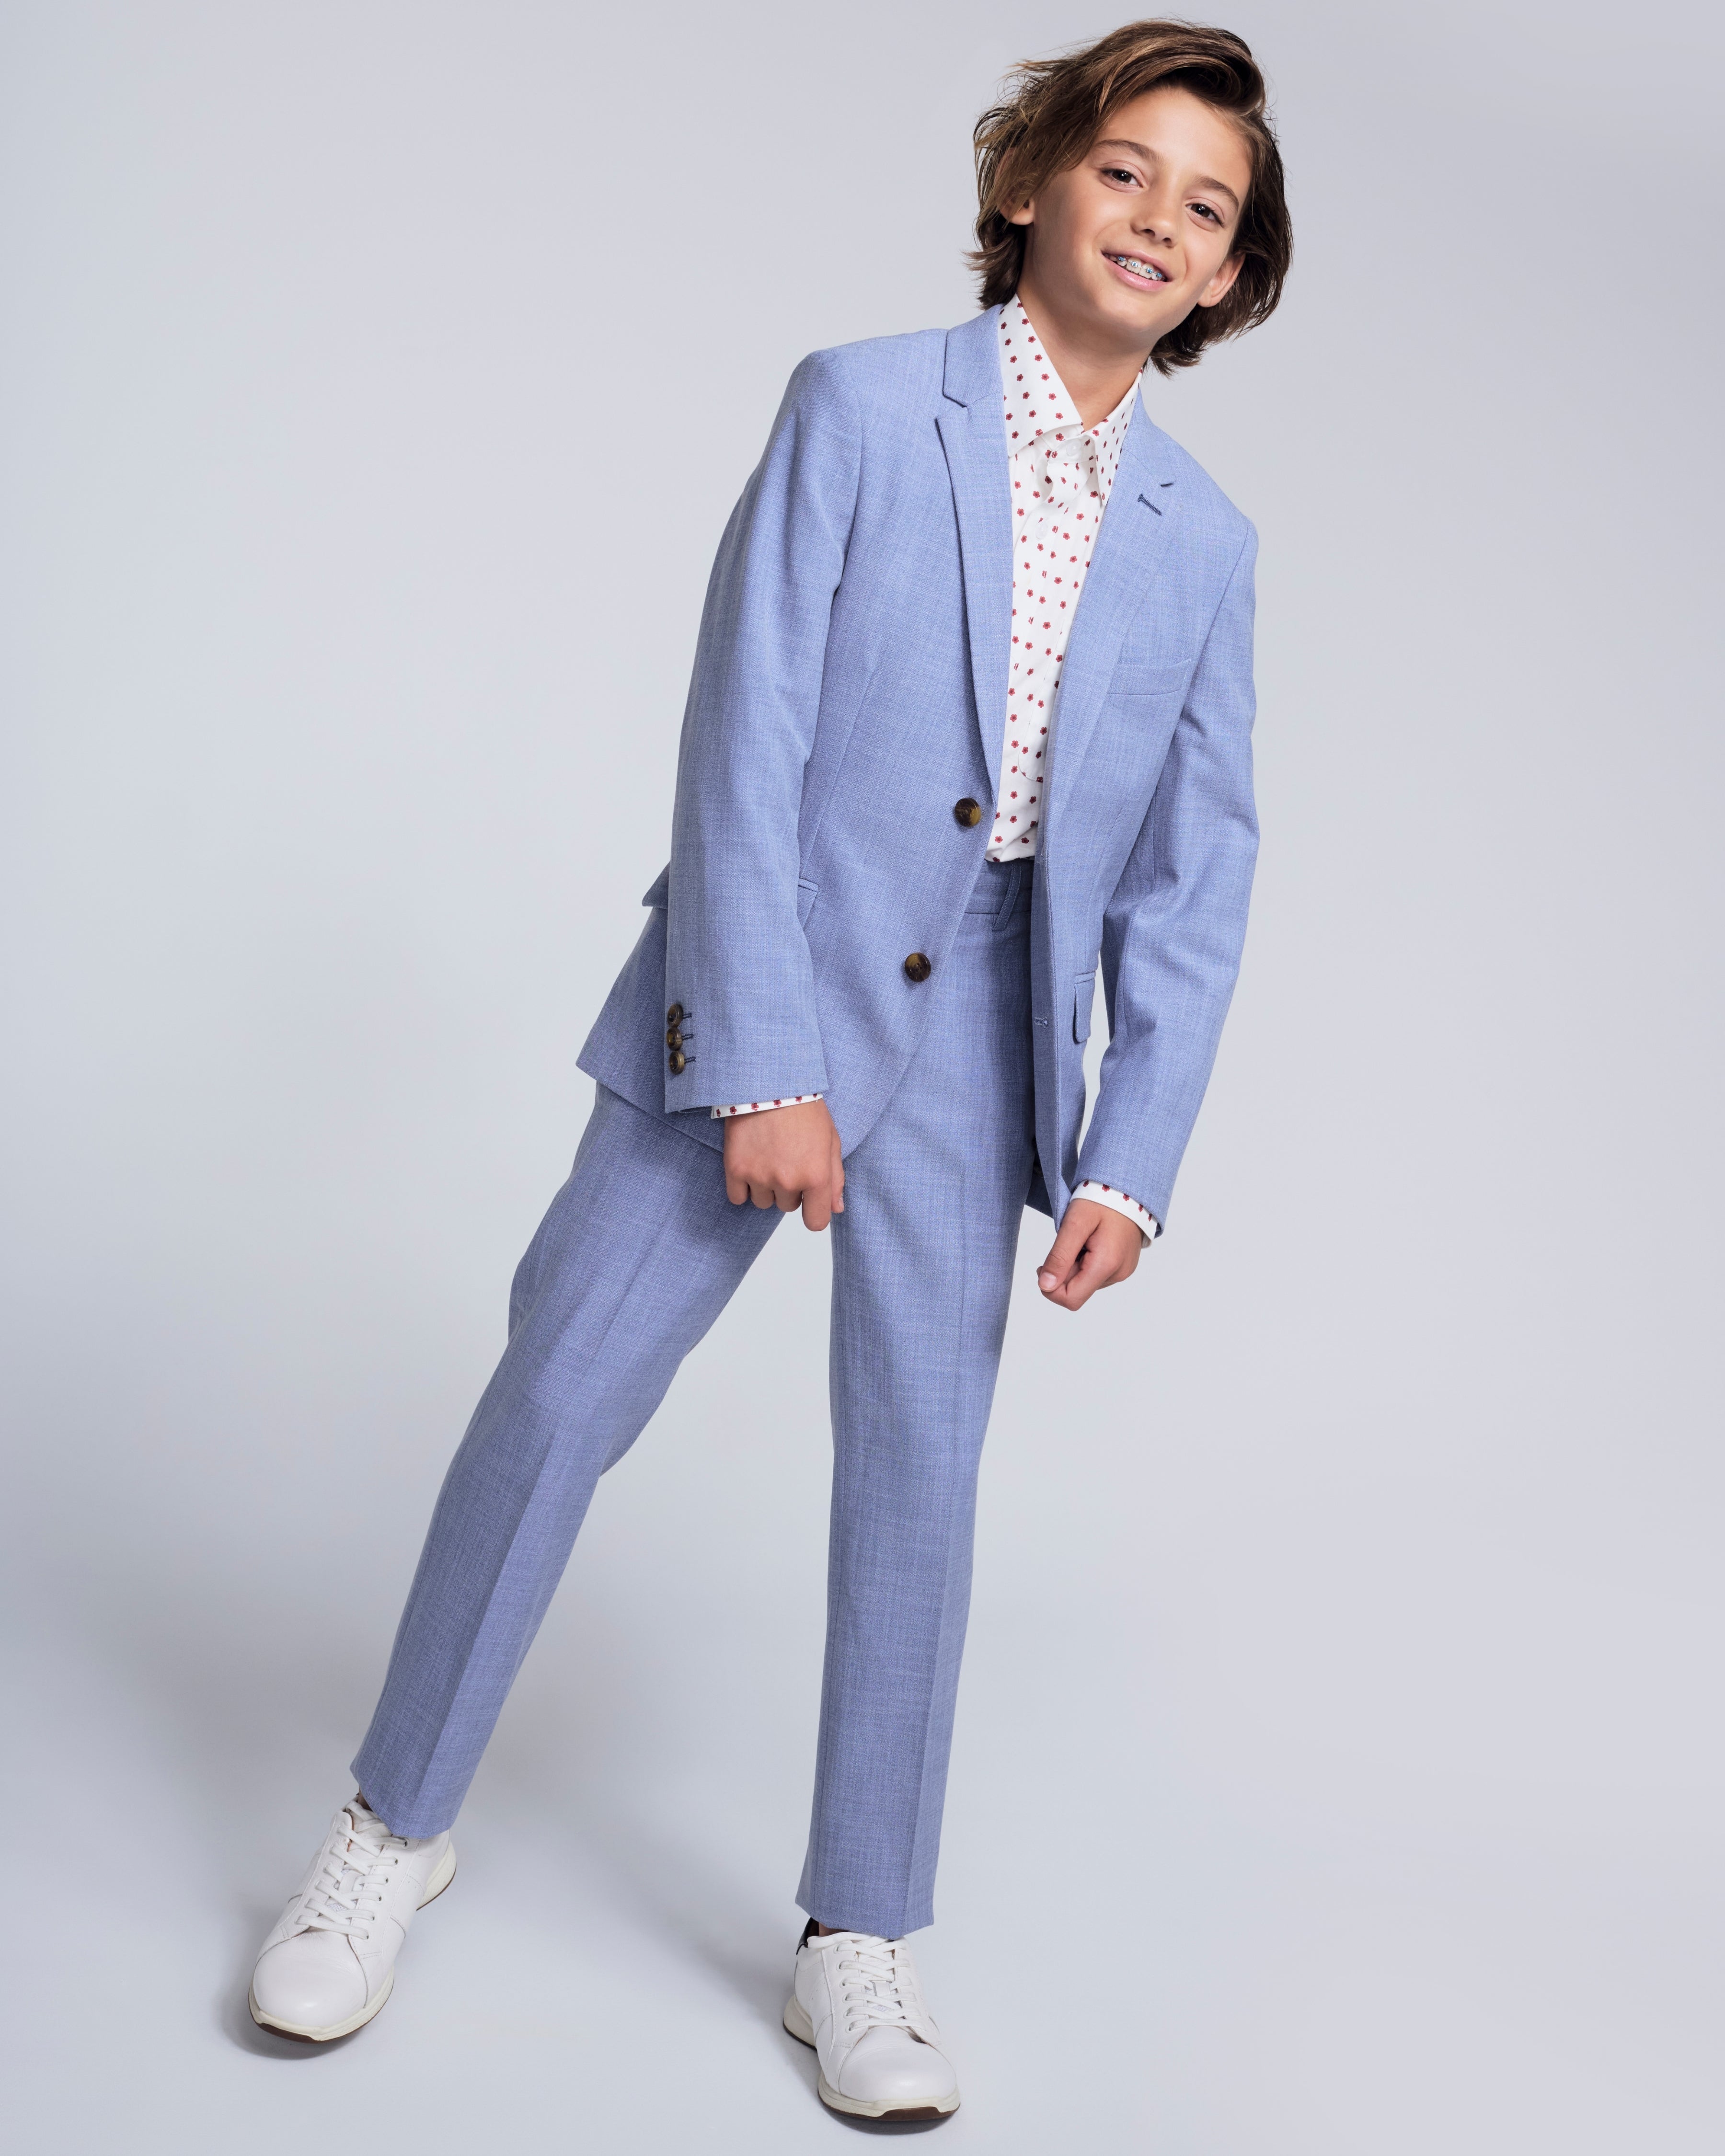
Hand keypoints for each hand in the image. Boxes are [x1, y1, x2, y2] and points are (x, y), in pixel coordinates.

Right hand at [722, 1099, 845, 1230]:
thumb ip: (835, 1178)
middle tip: (787, 1158)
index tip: (810, 1202)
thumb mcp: (831, 1140)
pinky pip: (737, 1197)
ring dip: (766, 1187)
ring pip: (763, 1202)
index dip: (814, 1213)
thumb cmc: (804, 1108)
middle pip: (788, 1207)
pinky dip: (743, 1187)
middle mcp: (788, 1181)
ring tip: (768, 1156)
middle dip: (789, 1189)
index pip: (816, 1222)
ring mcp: (760, 1176)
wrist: (770, 1082)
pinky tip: (750, 1164)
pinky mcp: (735, 1168)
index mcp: (816, 1175)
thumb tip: (836, 1208)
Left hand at [1036, 1198, 1140, 1310]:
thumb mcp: (1074, 1223)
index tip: (1044, 1265)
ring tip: (1080, 1240)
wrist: (1129, 1190)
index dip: (1051, 1288)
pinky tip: (1089, 1243)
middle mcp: (1118, 1274)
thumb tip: (1045, 1285)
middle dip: (1062, 1272)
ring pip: (1085, 1283)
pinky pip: (1095, 1274)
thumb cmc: (1102, 1200)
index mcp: (1106, 1265)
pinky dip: (1085, 1262)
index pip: (1071, 1299)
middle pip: (1077, 1291)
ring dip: (1073, 1266)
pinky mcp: (1122, 1267)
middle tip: (1064, 1244)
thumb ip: (1059, 1256)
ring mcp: (1122, 1272)